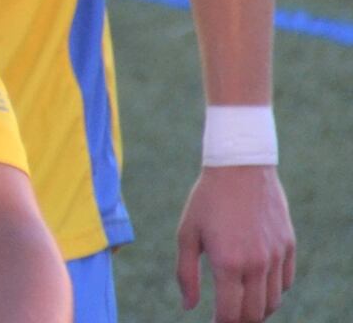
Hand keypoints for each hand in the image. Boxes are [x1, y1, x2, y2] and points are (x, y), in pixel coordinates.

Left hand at [176, 165, 295, 320]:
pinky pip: (285, 282)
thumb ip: (186, 274)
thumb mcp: (187, 234)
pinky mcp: (289, 246)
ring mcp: (276, 256)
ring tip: (240, 304)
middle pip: (254, 314)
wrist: (240, 167)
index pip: (230, 314)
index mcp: (228, 263)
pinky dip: (274, 291)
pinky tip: (258, 285)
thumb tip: (189, 307)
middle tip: (226, 316)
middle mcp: (257, 264)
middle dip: (239, 320)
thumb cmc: (207, 200)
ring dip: (257, 309)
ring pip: (273, 301)